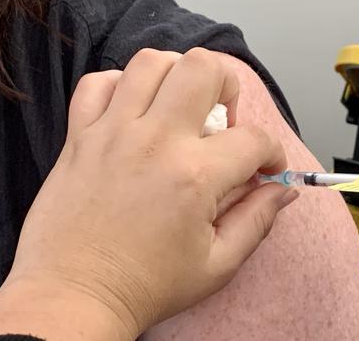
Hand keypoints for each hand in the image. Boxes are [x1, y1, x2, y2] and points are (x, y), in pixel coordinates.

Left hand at [0, 48, 297, 339]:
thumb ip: (258, 221)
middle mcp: (155, 142)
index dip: (272, 153)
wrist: (75, 296)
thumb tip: (283, 191)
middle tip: (225, 117)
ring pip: (150, 62)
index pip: (253, 139)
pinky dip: (119, 86)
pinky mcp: (80, 137)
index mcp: (194, 176)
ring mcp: (113, 133)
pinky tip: (132, 111)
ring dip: (176, 76)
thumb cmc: (143, 287)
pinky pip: (97, 84)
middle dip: (229, 84)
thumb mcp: (217, 265)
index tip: (266, 169)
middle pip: (203, 68)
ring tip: (181, 106)